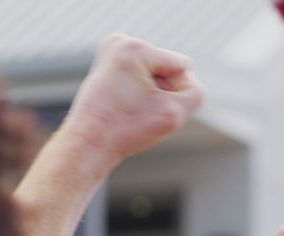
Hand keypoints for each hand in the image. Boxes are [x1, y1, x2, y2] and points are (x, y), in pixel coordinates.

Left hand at [60, 34, 204, 168]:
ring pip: (154, 75)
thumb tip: (185, 80)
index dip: (175, 95)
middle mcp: (119, 42)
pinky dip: (138, 94)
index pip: (182, 67)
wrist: (87, 145)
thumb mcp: (174, 115)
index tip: (147, 111)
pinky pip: (140, 78)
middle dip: (160, 93)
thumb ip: (196, 94)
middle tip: (135, 112)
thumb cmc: (125, 131)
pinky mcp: (107, 65)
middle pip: (167, 69)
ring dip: (150, 96)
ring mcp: (111, 52)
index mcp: (134, 47)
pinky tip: (123, 106)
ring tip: (128, 110)